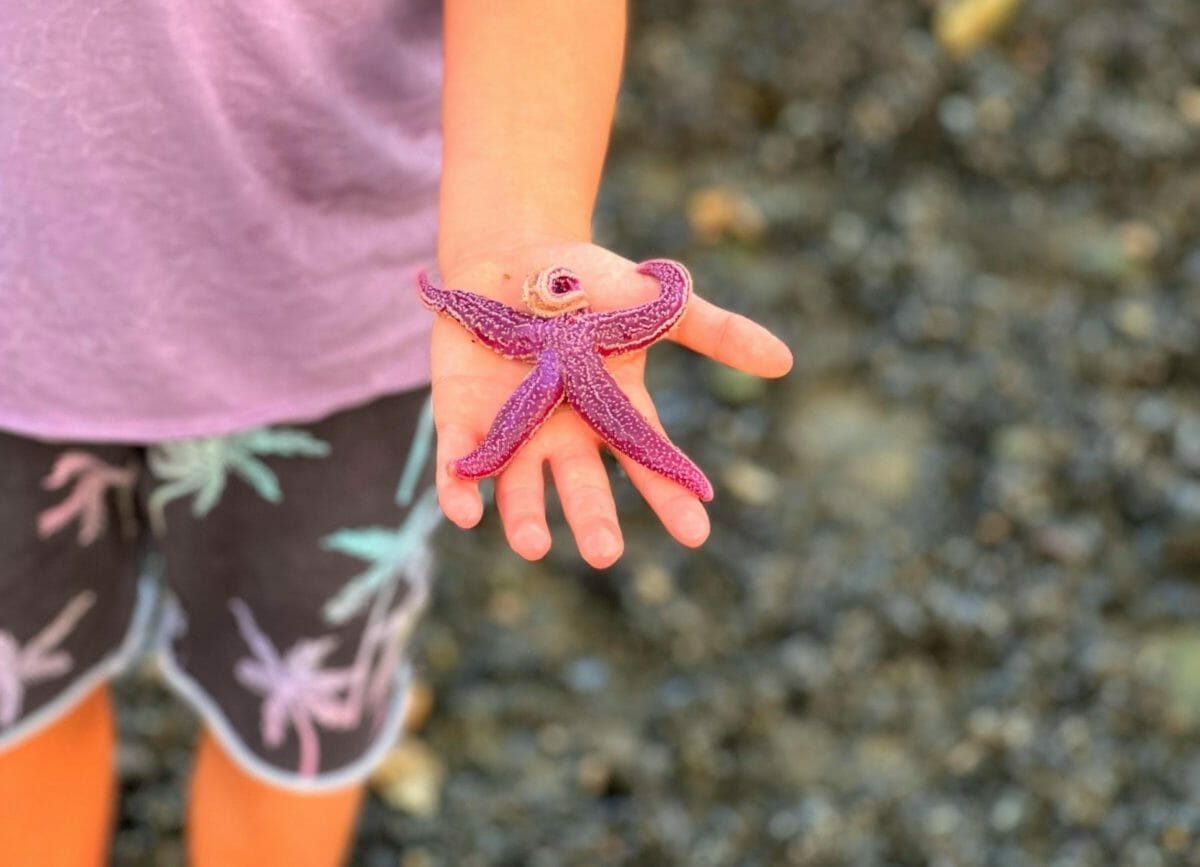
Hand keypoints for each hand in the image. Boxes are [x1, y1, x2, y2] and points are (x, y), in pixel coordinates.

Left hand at [429, 238, 792, 567]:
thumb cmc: (590, 281)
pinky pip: (461, 459)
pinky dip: (460, 486)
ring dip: (525, 517)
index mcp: (612, 409)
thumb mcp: (654, 302)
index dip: (669, 497)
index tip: (696, 533)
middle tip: (605, 554)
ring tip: (534, 546)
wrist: (513, 254)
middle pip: (581, 484)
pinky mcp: (463, 415)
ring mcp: (513, 427)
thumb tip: (784, 361)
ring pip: (519, 485)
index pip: (646, 460)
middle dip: (593, 519)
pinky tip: (464, 513)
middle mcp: (565, 430)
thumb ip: (713, 331)